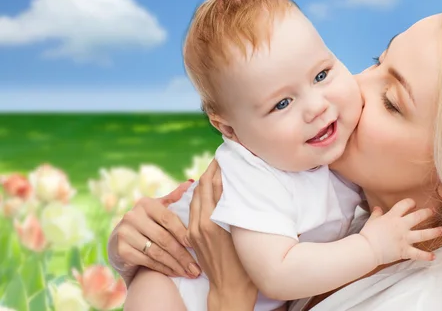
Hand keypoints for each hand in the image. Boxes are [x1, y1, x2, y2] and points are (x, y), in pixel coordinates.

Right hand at [107, 181, 201, 285]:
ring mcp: (125, 233)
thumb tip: (191, 182)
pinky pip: (148, 261)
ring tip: (190, 272)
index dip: (183, 232)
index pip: (168, 219)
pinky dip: (164, 269)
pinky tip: (175, 273)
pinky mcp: (122, 250)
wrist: (120, 240)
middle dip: (182, 254)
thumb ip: (174, 198)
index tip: (196, 244)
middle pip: (164, 238)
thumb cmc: (147, 222)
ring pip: (157, 252)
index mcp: (146, 204)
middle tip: (197, 266)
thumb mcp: (158, 208)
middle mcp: (133, 216)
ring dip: (175, 264)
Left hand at [188, 159, 257, 309]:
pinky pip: (193, 208)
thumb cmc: (245, 265)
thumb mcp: (243, 232)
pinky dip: (200, 195)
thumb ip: (237, 208)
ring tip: (215, 169)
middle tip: (220, 158)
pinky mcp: (192, 236)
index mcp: (214, 220)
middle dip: (210, 170)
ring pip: (196, 196)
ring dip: (204, 181)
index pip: (213, 185)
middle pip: (202, 187)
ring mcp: (194, 229)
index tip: (225, 155)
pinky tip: (207, 190)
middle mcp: (200, 222)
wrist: (229, 290)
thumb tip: (237, 186)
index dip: (218, 168)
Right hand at [359, 198, 441, 264]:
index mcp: (392, 217)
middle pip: (418, 217)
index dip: (410, 202)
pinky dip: (426, 256)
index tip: (413, 203)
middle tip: (432, 212)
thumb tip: (377, 208)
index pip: (404, 205)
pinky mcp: (404, 251)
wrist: (367, 249)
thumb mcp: (372, 220)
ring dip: (434, 232)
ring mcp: (404, 239)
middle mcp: (401, 226)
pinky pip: (418, 254)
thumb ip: (377, 213)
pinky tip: (434, 256)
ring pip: (423, 234)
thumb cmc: (368, 234)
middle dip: (426, 213)